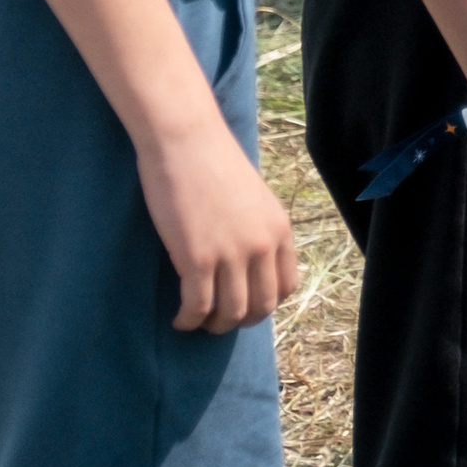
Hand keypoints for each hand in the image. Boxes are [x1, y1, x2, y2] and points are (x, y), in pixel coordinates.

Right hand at [137, 110, 298, 332]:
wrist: (185, 139)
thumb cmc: (211, 162)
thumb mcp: (251, 197)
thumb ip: (256, 227)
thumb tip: (248, 259)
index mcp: (279, 229)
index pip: (286, 285)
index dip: (266, 303)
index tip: (245, 304)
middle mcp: (262, 245)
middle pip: (262, 306)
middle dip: (240, 321)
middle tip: (219, 320)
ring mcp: (232, 253)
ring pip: (231, 313)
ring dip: (214, 326)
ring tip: (197, 322)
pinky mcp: (198, 258)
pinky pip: (198, 307)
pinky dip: (188, 321)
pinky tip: (179, 320)